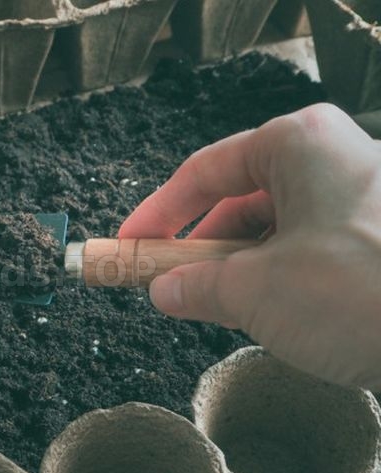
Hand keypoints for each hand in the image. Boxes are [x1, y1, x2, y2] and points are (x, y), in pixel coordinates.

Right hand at [120, 104, 380, 389]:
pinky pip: (309, 249)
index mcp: (298, 145)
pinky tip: (271, 315)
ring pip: (275, 229)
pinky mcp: (377, 236)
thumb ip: (196, 286)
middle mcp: (332, 158)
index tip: (128, 244)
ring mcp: (359, 197)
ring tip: (221, 310)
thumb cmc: (366, 291)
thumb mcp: (257, 291)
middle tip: (169, 288)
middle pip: (240, 201)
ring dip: (240, 271)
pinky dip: (280, 281)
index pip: (203, 173)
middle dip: (202, 251)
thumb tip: (165, 289)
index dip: (156, 214)